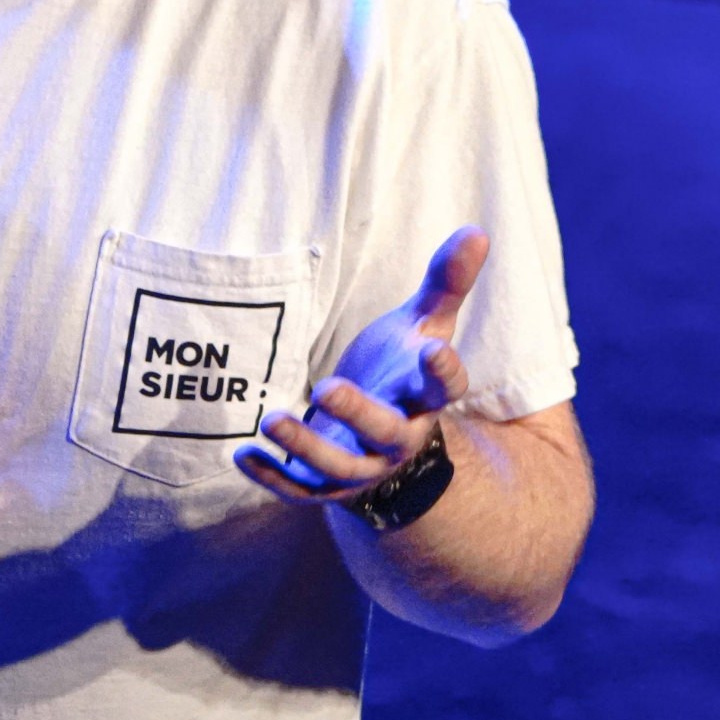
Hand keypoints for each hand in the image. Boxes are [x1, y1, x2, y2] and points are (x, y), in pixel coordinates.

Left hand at [234, 226, 485, 503]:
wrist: (383, 438)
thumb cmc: (402, 368)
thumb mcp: (424, 323)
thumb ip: (446, 283)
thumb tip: (477, 231)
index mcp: (426, 396)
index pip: (445, 389)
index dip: (443, 372)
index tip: (434, 352)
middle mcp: (399, 437)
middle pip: (386, 432)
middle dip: (359, 413)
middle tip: (328, 388)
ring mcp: (362, 466)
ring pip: (339, 468)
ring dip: (305, 446)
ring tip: (271, 418)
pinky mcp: (326, 484)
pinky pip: (299, 488)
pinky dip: (272, 476)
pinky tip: (242, 454)